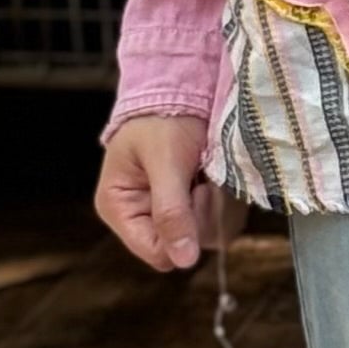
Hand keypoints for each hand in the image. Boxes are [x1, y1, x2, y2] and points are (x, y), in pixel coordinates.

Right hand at [94, 111, 244, 273]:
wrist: (182, 86)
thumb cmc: (162, 117)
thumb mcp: (165, 161)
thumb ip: (171, 211)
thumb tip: (183, 261)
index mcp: (120, 209)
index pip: (157, 253)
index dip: (183, 232)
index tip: (194, 192)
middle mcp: (144, 217)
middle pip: (187, 247)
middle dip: (202, 212)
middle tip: (202, 177)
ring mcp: (172, 213)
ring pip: (210, 236)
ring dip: (217, 203)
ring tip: (208, 171)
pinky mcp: (196, 206)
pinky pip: (223, 221)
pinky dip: (227, 198)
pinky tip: (215, 174)